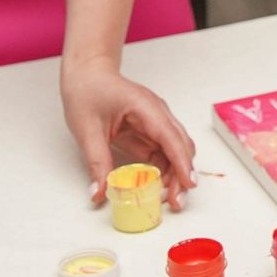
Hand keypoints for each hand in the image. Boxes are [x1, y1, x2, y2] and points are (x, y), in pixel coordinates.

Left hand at [60, 60, 195, 208]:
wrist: (87, 74)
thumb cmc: (87, 92)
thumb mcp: (87, 129)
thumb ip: (96, 162)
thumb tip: (99, 193)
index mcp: (145, 107)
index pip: (170, 137)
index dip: (181, 162)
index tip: (189, 183)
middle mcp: (157, 114)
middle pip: (180, 146)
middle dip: (182, 174)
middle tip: (175, 202)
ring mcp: (155, 122)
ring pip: (175, 151)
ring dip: (174, 175)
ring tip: (167, 199)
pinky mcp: (149, 131)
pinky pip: (161, 153)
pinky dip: (162, 171)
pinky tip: (155, 186)